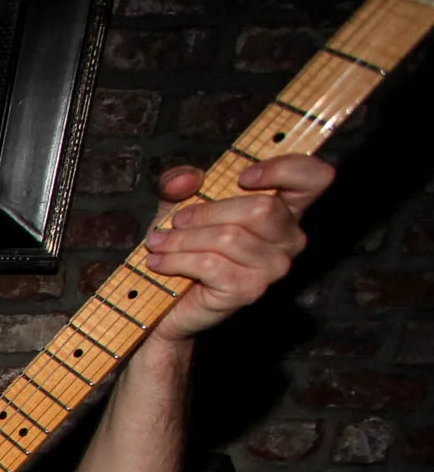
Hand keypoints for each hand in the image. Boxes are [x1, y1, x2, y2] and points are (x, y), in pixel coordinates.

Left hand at [143, 155, 331, 342]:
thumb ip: (179, 182)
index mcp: (284, 209)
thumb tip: (186, 178)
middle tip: (176, 221)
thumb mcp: (176, 204)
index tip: (243, 176)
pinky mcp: (249, 291)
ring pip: (229, 237)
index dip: (286, 169)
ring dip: (183, 239)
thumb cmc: (184, 247)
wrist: (167, 302)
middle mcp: (289, 239)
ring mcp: (273, 268)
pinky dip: (177, 259)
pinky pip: (211, 264)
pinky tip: (160, 261)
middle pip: (262, 208)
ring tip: (158, 243)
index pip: (313, 179)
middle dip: (207, 212)